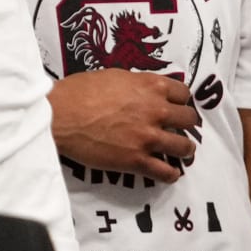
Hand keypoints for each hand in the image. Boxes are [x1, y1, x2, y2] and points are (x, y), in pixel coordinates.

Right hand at [49, 69, 199, 182]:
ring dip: (184, 149)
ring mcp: (148, 137)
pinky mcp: (137, 161)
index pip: (183, 93)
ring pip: (184, 146)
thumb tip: (142, 92)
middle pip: (189, 119)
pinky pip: (166, 172)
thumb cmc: (80, 91)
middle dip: (186, 124)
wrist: (61, 114)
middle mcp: (156, 110)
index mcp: (151, 86)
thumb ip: (136, 85)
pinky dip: (171, 174)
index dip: (180, 101)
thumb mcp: (114, 76)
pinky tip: (170, 173)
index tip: (177, 106)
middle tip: (179, 128)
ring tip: (181, 151)